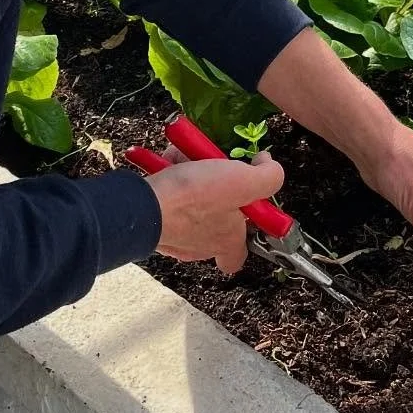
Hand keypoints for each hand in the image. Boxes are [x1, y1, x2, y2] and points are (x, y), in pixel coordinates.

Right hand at [146, 154, 284, 275]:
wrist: (144, 203)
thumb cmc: (193, 199)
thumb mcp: (243, 182)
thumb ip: (267, 177)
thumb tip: (268, 165)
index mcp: (226, 242)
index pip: (238, 256)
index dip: (246, 234)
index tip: (248, 208)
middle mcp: (200, 244)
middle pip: (215, 217)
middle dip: (216, 187)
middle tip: (215, 168)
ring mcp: (175, 233)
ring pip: (190, 201)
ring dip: (191, 174)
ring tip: (188, 157)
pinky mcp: (154, 219)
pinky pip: (168, 194)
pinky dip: (169, 174)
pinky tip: (169, 160)